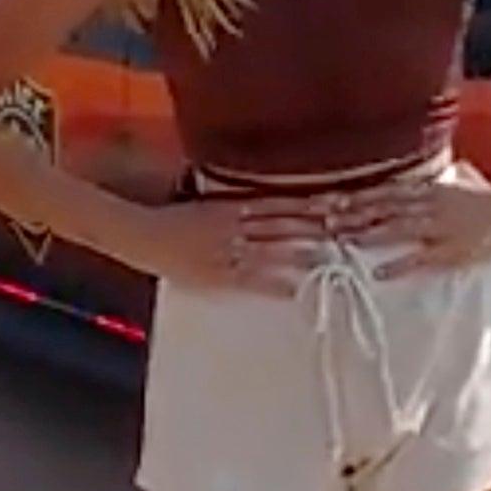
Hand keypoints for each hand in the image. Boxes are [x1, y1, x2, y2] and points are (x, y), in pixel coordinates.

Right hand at [122, 196, 327, 296]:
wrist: (144, 235)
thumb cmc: (175, 218)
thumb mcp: (209, 202)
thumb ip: (236, 202)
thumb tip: (264, 203)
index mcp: (234, 205)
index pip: (280, 203)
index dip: (309, 204)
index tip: (337, 204)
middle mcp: (236, 226)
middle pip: (284, 224)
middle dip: (315, 227)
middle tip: (346, 228)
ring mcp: (229, 251)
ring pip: (274, 250)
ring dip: (303, 252)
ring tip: (332, 255)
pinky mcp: (220, 276)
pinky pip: (253, 280)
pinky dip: (276, 284)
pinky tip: (297, 288)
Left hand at [323, 181, 490, 280]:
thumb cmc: (485, 199)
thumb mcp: (453, 184)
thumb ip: (428, 185)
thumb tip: (406, 184)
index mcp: (427, 190)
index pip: (384, 192)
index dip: (357, 197)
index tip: (330, 201)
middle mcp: (428, 204)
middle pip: (383, 207)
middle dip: (353, 213)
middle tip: (325, 220)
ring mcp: (439, 227)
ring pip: (397, 228)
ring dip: (369, 233)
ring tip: (343, 240)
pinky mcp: (451, 250)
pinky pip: (420, 258)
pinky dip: (398, 265)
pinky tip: (378, 273)